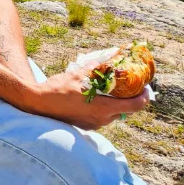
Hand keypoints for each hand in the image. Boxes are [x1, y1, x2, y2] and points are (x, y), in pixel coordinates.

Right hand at [28, 68, 149, 129]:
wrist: (37, 104)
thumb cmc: (57, 89)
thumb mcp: (77, 74)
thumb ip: (95, 67)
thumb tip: (108, 58)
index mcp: (103, 108)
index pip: (134, 106)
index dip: (144, 97)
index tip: (145, 88)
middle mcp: (101, 120)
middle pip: (125, 111)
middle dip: (129, 99)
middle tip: (129, 86)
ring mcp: (93, 125)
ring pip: (113, 115)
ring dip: (116, 104)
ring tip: (111, 90)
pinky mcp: (86, 126)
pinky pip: (102, 118)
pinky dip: (104, 108)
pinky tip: (96, 98)